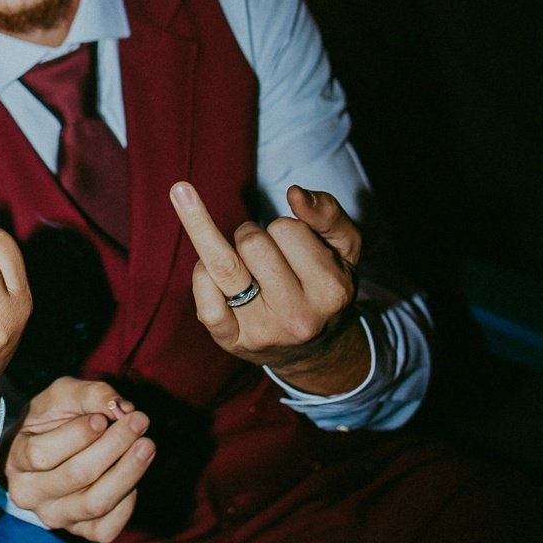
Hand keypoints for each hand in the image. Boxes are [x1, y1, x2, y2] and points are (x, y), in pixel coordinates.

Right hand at [5, 375, 153, 542]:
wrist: (47, 454)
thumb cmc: (52, 421)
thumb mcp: (62, 396)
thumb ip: (89, 394)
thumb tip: (121, 408)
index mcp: (15, 460)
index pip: (42, 454)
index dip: (77, 435)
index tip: (102, 418)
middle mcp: (29, 494)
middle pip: (75, 476)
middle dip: (113, 446)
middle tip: (139, 420)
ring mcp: (54, 516)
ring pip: (95, 504)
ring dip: (127, 472)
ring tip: (147, 445)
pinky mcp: (80, 532)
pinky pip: (107, 528)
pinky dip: (127, 504)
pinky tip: (132, 478)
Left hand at [170, 180, 367, 393]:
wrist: (312, 349)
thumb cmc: (322, 284)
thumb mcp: (344, 248)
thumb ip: (328, 213)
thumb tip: (295, 193)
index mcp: (331, 290)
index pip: (287, 228)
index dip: (283, 227)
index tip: (289, 244)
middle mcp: (299, 316)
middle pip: (251, 243)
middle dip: (250, 235)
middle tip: (260, 253)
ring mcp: (263, 331)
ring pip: (223, 264)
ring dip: (211, 238)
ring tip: (198, 214)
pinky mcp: (231, 340)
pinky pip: (203, 296)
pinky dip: (199, 273)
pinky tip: (206, 268)